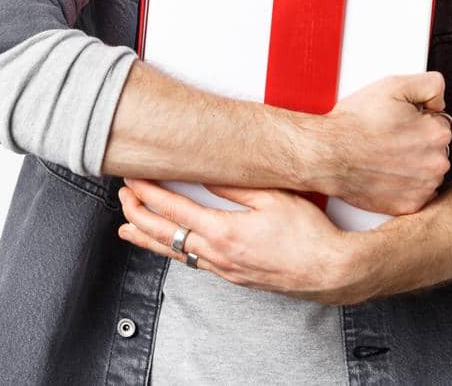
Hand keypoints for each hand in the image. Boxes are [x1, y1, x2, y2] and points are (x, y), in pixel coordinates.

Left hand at [116, 178, 375, 305]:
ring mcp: (225, 270)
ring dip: (148, 239)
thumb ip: (236, 187)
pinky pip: (194, 264)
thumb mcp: (274, 198)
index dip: (148, 192)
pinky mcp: (235, 278)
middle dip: (138, 214)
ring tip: (126, 229)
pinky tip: (171, 248)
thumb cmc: (309, 234)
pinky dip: (173, 252)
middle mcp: (218, 255)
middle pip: (165, 235)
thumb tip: (208, 173)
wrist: (331, 270)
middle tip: (121, 197)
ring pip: (176, 253)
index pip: (173, 210)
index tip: (132, 178)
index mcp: (223, 232)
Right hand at [316, 72, 451, 214]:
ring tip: (385, 156)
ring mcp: (423, 187)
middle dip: (418, 144)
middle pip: (436, 150)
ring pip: (427, 172)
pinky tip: (386, 174)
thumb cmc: (354, 123)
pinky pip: (416, 194)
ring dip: (413, 166)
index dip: (419, 120)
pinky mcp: (409, 205)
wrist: (327, 153)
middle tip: (390, 139)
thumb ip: (430, 85)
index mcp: (436, 133)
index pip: (441, 124)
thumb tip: (439, 100)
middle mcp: (435, 163)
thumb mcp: (394, 86)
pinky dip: (405, 186)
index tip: (401, 123)